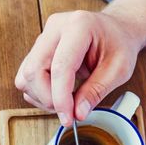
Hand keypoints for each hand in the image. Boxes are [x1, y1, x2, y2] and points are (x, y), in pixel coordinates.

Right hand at [15, 10, 141, 125]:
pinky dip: (38, 92)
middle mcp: (56, 28)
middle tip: (68, 111)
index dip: (61, 98)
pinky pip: (26, 76)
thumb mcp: (118, 69)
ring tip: (66, 99)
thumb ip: (96, 91)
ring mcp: (43, 37)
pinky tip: (57, 92)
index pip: (60, 67)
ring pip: (26, 76)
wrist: (115, 29)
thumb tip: (78, 113)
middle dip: (48, 99)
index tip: (68, 118)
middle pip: (34, 70)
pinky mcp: (37, 49)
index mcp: (79, 26)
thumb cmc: (119, 43)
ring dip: (42, 96)